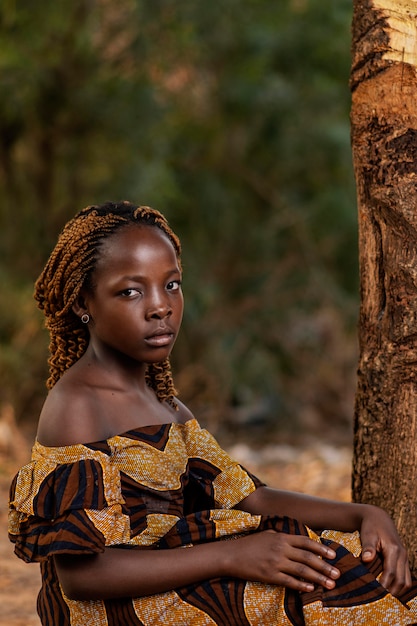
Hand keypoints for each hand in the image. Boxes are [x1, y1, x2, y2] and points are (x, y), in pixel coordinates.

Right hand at [225, 530, 339, 592]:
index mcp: (281, 537)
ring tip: (330, 584)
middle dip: (325, 566)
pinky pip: (289, 581)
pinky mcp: (270, 575)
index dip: (321, 548)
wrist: (231, 554)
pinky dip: (301, 585)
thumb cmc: (250, 544)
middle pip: (308, 558)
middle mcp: (281, 548)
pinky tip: (311, 589)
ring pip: (302, 570)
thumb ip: (283, 537)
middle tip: (338, 574)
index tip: (333, 555)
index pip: (306, 542)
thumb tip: (299, 541)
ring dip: (318, 578)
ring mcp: (275, 562)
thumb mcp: (267, 535)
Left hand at [359, 504, 411, 596]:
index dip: (383, 585)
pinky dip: (400, 585)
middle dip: (391, 591)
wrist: (378, 517)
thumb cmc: (370, 526)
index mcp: (394, 549)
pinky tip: (390, 589)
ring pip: (406, 581)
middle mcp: (402, 555)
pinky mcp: (403, 559)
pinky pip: (406, 576)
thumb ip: (368, 547)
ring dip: (397, 590)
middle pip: (401, 580)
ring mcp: (404, 557)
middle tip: (378, 599)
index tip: (374, 593)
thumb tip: (366, 559)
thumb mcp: (367, 534)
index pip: (390, 573)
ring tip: (384, 597)